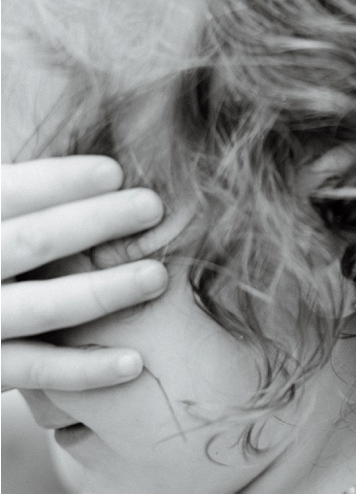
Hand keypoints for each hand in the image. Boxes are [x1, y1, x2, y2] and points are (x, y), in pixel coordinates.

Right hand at [1, 156, 167, 391]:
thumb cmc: (3, 258)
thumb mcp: (5, 221)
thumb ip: (36, 201)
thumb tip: (115, 169)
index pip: (8, 193)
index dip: (59, 180)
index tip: (115, 172)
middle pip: (31, 242)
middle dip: (94, 222)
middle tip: (153, 206)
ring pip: (42, 308)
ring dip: (104, 291)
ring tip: (158, 277)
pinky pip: (36, 370)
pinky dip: (85, 368)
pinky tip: (134, 362)